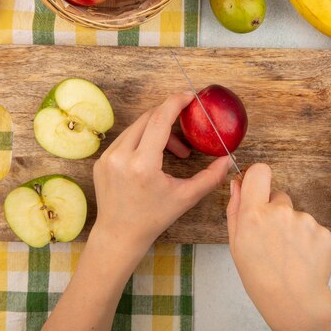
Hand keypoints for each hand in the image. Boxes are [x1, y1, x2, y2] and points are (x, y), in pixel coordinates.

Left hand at [92, 91, 230, 250]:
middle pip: (149, 118)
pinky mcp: (102, 160)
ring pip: (137, 126)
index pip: (160, 120)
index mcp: (142, 165)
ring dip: (158, 129)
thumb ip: (210, 177)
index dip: (176, 103)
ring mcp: (108, 157)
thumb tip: (228, 159)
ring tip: (175, 150)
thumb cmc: (153, 218)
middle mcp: (121, 156)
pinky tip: (154, 155)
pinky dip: (143, 139)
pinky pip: (126, 138)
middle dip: (170, 117)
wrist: (119, 234)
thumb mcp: (186, 198)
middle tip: (187, 123)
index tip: (189, 97)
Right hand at [226, 164, 330, 330]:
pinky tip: (301, 258)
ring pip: (296, 215)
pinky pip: (313, 227)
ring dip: (292, 228)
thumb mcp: (236, 244)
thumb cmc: (260, 277)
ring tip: (288, 254)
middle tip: (272, 240)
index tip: (258, 188)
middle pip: (279, 196)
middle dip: (275, 212)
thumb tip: (237, 183)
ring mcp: (305, 221)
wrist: (294, 302)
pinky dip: (308, 240)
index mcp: (254, 214)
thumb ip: (235, 209)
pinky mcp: (323, 231)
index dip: (258, 178)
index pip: (260, 172)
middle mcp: (280, 212)